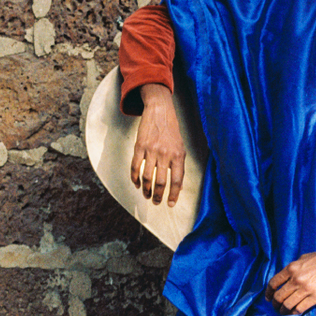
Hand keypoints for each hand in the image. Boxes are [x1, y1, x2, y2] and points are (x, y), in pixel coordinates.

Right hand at [131, 86, 185, 205]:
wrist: (160, 111)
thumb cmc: (172, 132)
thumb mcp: (181, 148)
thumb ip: (179, 166)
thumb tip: (177, 186)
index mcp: (178, 155)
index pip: (176, 180)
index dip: (173, 195)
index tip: (170, 204)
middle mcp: (165, 154)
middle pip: (161, 182)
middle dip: (158, 196)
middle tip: (156, 202)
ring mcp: (151, 150)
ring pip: (147, 177)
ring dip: (146, 190)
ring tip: (147, 196)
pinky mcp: (139, 147)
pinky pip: (135, 166)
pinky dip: (135, 178)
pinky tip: (136, 184)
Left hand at [269, 235, 315, 314]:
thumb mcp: (304, 258)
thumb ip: (294, 268)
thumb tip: (285, 278)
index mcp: (292, 268)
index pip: (273, 283)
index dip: (268, 292)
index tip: (268, 297)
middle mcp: (296, 279)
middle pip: (278, 296)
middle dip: (275, 304)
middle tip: (276, 306)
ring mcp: (306, 289)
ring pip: (287, 305)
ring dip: (283, 310)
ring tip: (283, 312)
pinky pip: (299, 308)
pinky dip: (294, 312)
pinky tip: (294, 312)